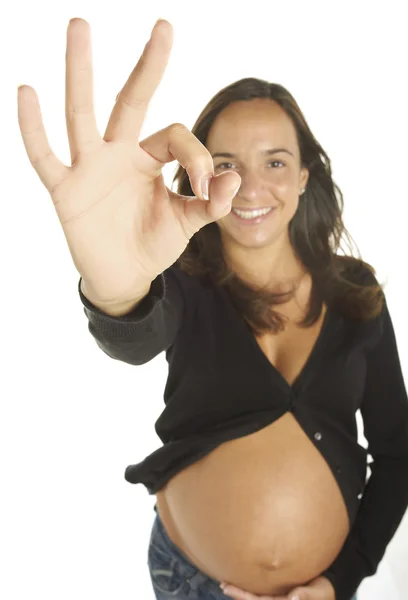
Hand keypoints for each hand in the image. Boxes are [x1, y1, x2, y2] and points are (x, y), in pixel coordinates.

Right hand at [17, 18, 240, 305]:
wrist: (125, 277)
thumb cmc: (153, 244)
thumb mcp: (187, 223)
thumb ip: (211, 203)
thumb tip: (234, 177)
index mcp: (149, 158)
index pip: (174, 135)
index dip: (197, 156)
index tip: (206, 188)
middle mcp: (119, 154)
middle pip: (131, 101)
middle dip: (146, 68)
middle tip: (164, 26)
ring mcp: (89, 168)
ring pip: (82, 114)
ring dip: (80, 72)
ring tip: (81, 26)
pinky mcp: (66, 190)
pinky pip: (45, 156)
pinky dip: (33, 128)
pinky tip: (26, 92)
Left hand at [220, 575, 334, 599]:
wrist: (325, 589)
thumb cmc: (323, 592)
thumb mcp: (320, 593)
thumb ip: (308, 596)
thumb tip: (294, 597)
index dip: (247, 597)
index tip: (234, 590)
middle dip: (239, 594)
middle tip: (224, 585)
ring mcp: (276, 598)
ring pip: (255, 597)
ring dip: (240, 592)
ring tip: (224, 583)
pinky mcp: (276, 592)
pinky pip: (259, 591)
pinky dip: (248, 588)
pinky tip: (239, 581)